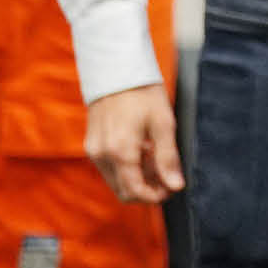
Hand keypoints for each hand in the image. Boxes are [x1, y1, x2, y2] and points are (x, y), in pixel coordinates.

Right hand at [86, 83, 183, 203]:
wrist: (117, 71)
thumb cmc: (143, 93)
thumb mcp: (163, 123)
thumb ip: (168, 158)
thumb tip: (176, 185)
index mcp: (120, 152)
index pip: (135, 191)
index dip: (155, 196)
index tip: (172, 189)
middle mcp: (102, 156)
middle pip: (123, 190)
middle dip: (147, 190)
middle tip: (168, 178)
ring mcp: (94, 151)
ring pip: (115, 180)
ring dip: (137, 178)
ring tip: (158, 159)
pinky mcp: (91, 145)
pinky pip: (109, 167)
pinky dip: (126, 167)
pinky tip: (143, 151)